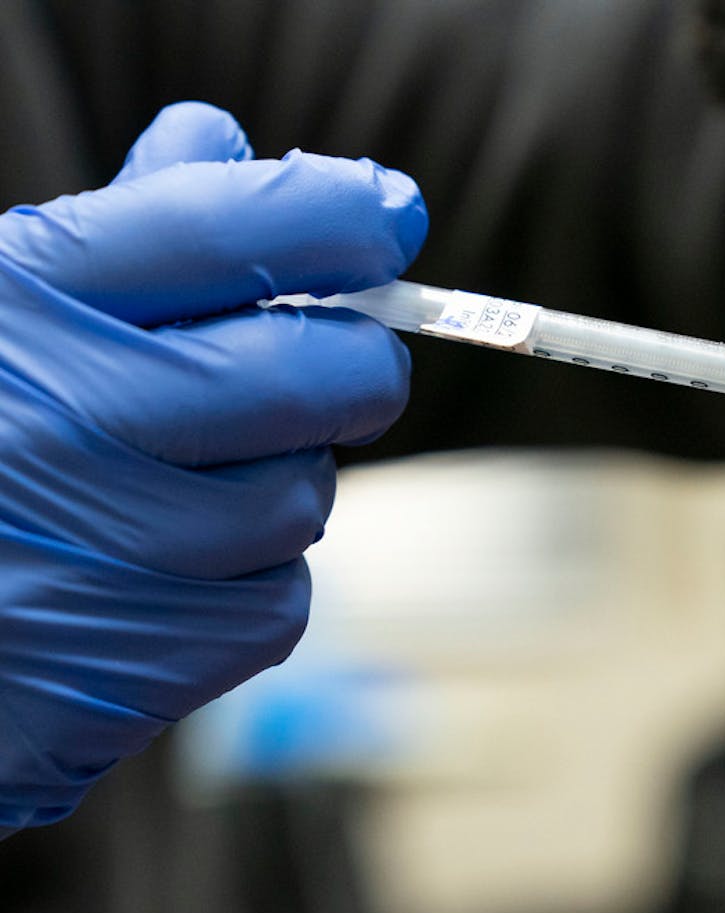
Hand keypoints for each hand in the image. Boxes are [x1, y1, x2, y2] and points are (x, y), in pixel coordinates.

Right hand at [0, 102, 425, 836]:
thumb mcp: (10, 312)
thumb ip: (122, 231)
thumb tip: (219, 141)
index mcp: (21, 302)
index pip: (222, 228)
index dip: (338, 214)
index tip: (391, 215)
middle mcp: (56, 416)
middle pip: (313, 375)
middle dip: (353, 369)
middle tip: (335, 369)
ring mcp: (93, 547)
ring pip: (301, 499)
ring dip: (279, 489)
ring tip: (192, 489)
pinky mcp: (125, 663)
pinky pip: (273, 605)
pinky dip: (246, 589)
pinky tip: (171, 574)